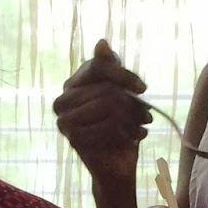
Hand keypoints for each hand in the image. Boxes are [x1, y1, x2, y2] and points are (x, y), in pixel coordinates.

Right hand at [53, 39, 151, 191]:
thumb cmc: (121, 126)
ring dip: (132, 119)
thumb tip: (101, 42)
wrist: (118, 164)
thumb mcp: (122, 93)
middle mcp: (63, 100)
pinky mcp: (72, 138)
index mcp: (73, 84)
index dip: (124, 75)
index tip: (143, 89)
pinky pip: (108, 126)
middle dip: (132, 103)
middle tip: (145, 116)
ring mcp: (64, 119)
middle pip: (107, 87)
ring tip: (139, 127)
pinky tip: (132, 140)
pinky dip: (126, 134)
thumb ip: (111, 69)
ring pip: (109, 104)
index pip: (99, 65)